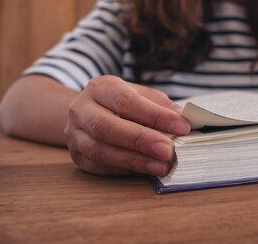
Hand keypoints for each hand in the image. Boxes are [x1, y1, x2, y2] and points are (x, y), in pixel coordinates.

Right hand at [64, 75, 189, 175]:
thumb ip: (161, 106)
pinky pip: (99, 167)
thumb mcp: (142, 95)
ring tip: (162, 166)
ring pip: (100, 150)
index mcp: (101, 87)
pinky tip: (146, 171)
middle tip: (168, 151)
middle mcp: (81, 109)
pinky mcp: (76, 157)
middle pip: (106, 127)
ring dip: (134, 160)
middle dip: (141, 140)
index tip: (182, 127)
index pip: (127, 101)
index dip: (155, 115)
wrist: (90, 113)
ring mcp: (74, 135)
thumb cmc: (123, 103)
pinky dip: (124, 170)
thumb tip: (183, 120)